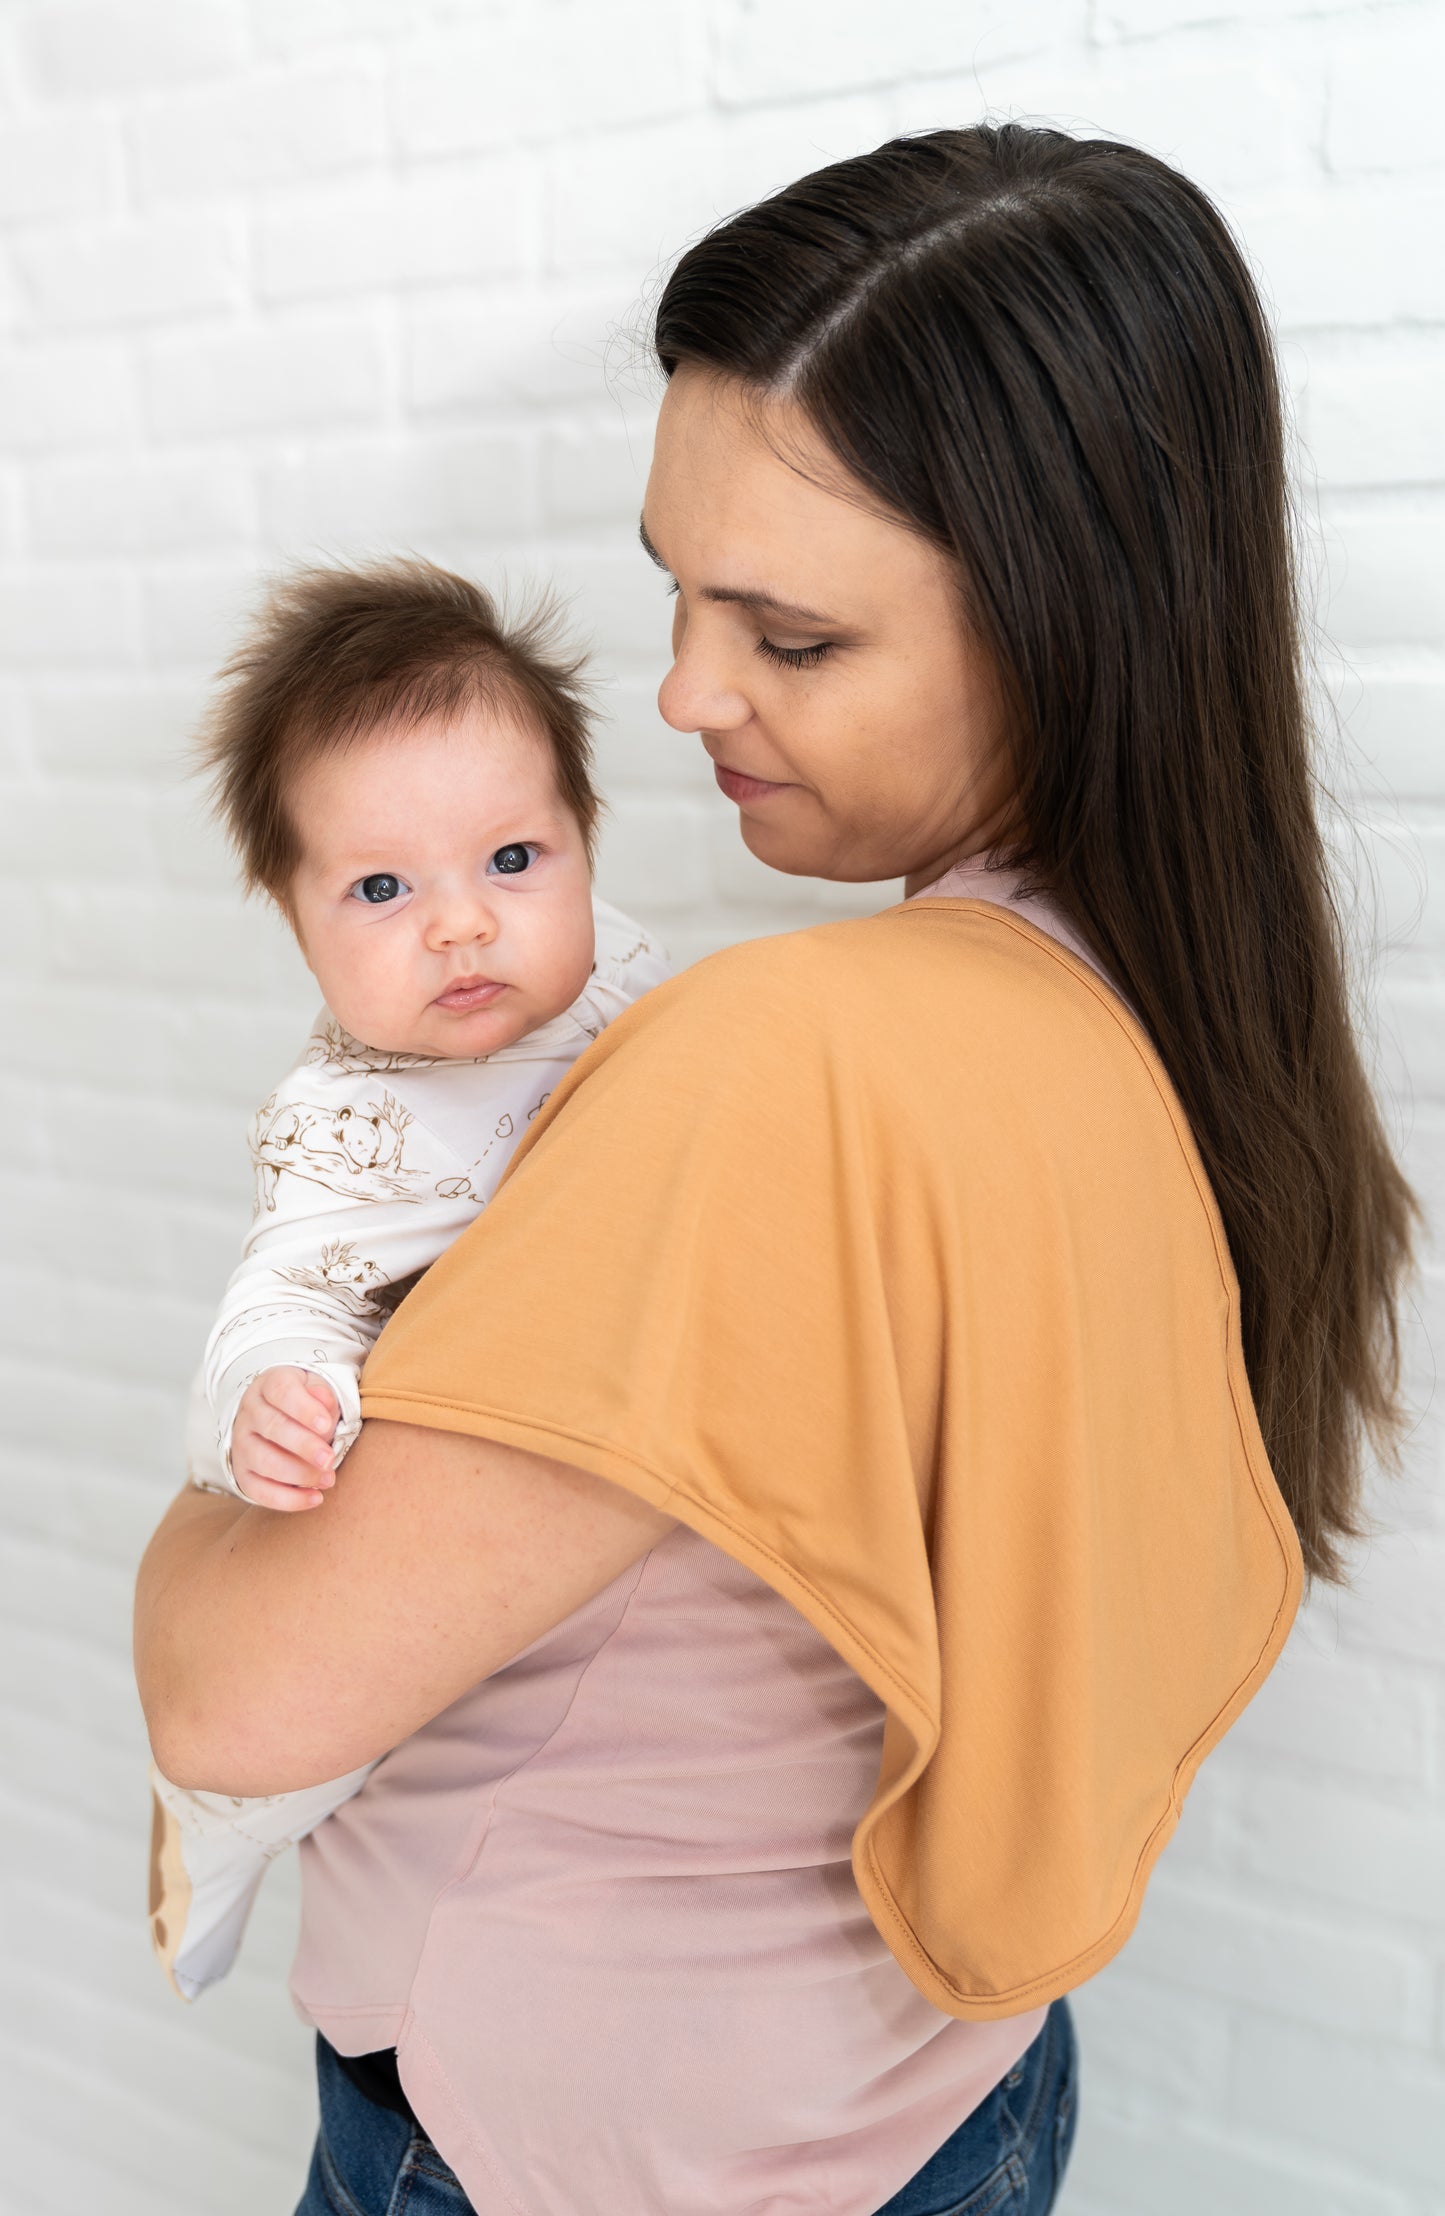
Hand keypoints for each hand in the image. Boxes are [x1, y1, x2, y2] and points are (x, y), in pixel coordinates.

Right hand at [231, 1369, 339, 1511]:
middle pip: (273, 1427)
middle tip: (329, 1459)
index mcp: (269, 1386)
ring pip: (264, 1461)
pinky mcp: (242, 1472)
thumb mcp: (314, 1390)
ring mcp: (242, 1444)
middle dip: (304, 1446)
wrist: (273, 1417)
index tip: (326, 1425)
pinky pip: (259, 1490)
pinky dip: (288, 1499)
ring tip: (328, 1479)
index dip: (304, 1409)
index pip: (282, 1391)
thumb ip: (323, 1395)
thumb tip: (324, 1401)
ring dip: (299, 1474)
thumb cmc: (303, 1404)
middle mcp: (250, 1413)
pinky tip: (315, 1498)